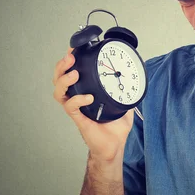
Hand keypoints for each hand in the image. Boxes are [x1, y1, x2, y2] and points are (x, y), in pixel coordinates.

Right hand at [52, 47, 134, 162]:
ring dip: (64, 80)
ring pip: (59, 91)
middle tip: (70, 57)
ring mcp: (76, 108)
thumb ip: (127, 89)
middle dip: (61, 66)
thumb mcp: (125, 102)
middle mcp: (77, 97)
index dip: (70, 60)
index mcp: (86, 90)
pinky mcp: (79, 119)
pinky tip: (88, 97)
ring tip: (74, 73)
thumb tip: (135, 77)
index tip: (74, 48)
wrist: (114, 146)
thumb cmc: (115, 127)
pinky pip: (71, 107)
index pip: (72, 72)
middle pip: (59, 79)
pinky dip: (77, 100)